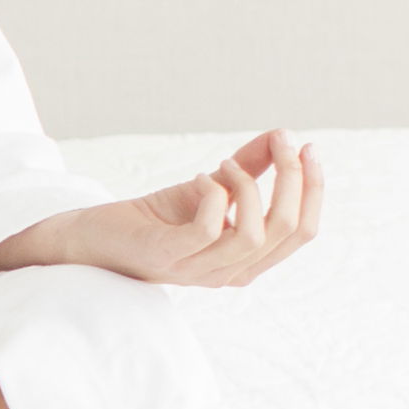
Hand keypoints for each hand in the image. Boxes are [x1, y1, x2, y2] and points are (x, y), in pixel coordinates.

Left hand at [0, 129, 322, 289]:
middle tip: (281, 141)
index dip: (313, 188)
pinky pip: (210, 228)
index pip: (302, 233)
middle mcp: (228, 273)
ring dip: (248, 185)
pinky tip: (200, 179)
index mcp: (246, 261)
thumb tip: (285, 135)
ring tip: (225, 165)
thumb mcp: (211, 188)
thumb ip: (250, 166)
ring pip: (254, 233)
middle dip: (293, 178)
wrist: (96, 237)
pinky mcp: (167, 256)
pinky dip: (212, 193)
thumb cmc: (155, 218)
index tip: (307, 147)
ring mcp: (198, 270)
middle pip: (287, 230)